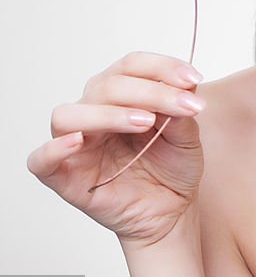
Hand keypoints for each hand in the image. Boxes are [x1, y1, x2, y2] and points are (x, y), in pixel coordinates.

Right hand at [27, 51, 206, 247]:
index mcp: (122, 95)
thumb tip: (182, 85)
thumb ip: (180, 110)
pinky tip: (77, 142)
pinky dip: (54, 148)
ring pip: (70, 115)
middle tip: (184, 106)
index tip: (193, 78)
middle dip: (151, 92)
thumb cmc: (172, 167)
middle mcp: (95, 112)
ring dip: (109, 114)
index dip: (161, 66)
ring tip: (147, 122)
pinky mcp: (63, 175)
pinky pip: (41, 159)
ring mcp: (76, 143)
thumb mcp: (187, 135)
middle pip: (107, 85)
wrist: (170, 210)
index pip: (131, 65)